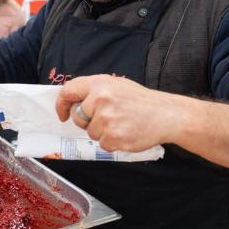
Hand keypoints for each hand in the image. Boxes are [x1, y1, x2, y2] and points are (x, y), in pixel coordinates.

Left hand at [54, 75, 185, 152]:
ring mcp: (107, 119)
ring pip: (91, 133)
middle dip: (88, 121)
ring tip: (122, 124)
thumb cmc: (141, 101)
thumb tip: (73, 103)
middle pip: (78, 117)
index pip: (68, 91)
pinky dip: (112, 142)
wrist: (166, 115)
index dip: (62, 104)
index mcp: (100, 83)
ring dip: (103, 132)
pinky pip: (102, 144)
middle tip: (108, 117)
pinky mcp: (113, 137)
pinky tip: (126, 133)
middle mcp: (100, 99)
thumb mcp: (117, 85)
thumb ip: (94, 91)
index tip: (63, 114)